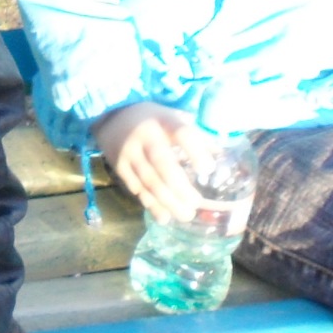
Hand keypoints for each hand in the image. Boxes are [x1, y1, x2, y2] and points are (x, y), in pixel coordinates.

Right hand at [93, 102, 200, 225]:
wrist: (110, 115)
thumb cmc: (152, 120)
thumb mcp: (173, 118)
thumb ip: (195, 136)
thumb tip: (222, 156)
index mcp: (164, 121)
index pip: (182, 134)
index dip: (195, 152)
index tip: (208, 169)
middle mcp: (145, 136)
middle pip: (163, 163)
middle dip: (180, 186)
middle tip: (196, 203)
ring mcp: (129, 152)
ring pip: (149, 180)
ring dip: (168, 201)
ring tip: (186, 215)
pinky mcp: (119, 166)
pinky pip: (136, 188)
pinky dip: (151, 204)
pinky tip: (164, 217)